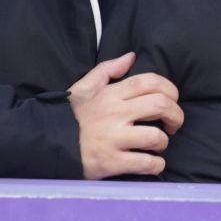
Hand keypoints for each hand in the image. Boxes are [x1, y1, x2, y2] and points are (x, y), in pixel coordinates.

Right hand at [69, 51, 184, 179]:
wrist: (45, 144)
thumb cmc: (69, 115)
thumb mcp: (83, 87)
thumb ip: (108, 69)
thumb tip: (131, 56)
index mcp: (110, 94)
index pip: (150, 82)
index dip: (170, 88)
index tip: (172, 99)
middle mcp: (114, 114)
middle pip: (160, 105)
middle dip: (176, 115)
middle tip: (173, 124)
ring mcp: (112, 139)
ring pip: (155, 137)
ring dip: (163, 142)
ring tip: (158, 144)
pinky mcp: (110, 163)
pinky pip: (144, 163)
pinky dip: (155, 164)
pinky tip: (153, 162)